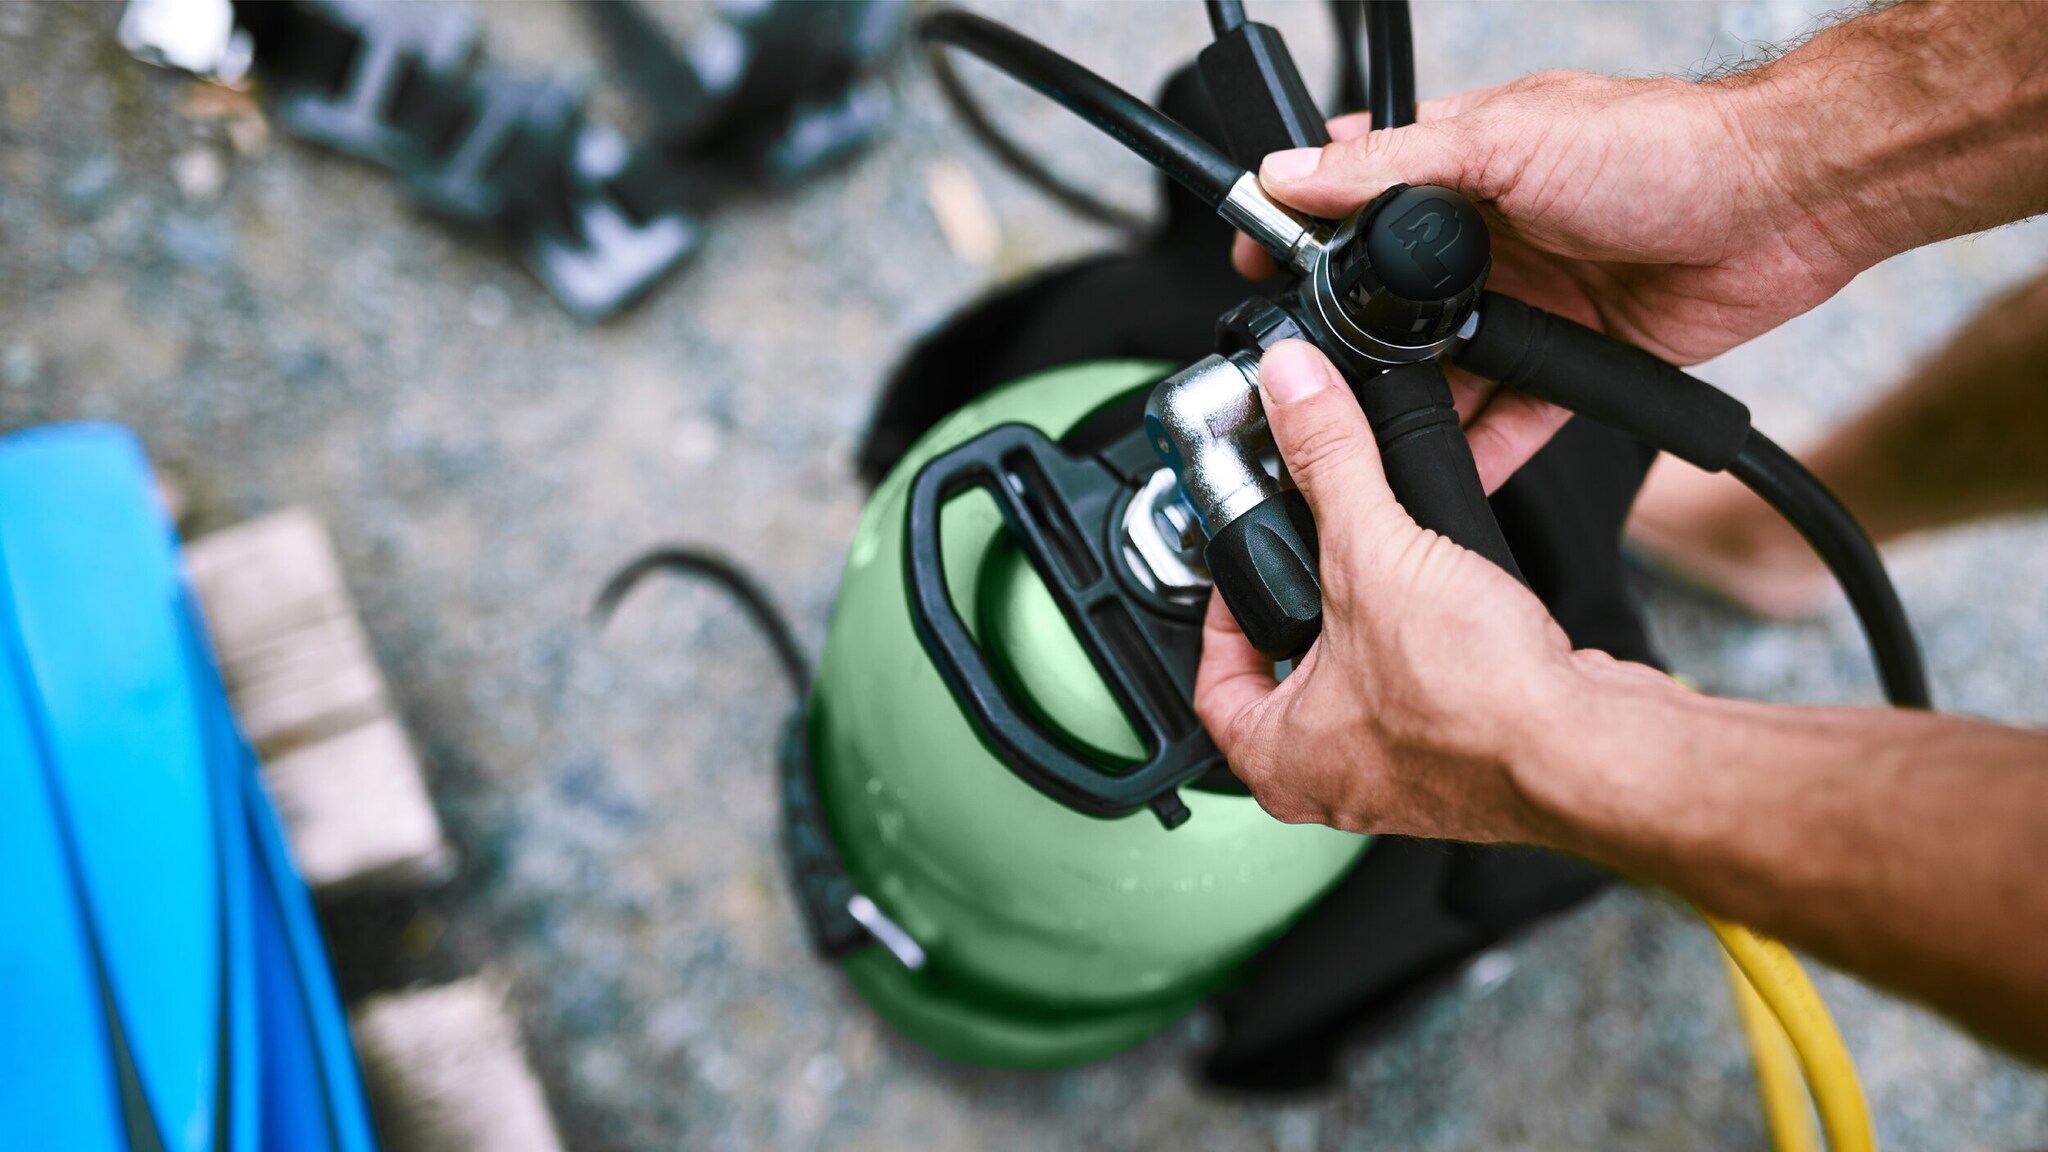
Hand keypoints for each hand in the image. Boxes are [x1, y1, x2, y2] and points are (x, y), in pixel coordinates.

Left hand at [1193, 340, 1661, 840]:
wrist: (1590, 748)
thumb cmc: (1478, 704)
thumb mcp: (1374, 554)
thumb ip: (1329, 461)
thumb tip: (1294, 391)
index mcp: (1283, 760)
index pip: (1213, 687)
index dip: (1218, 618)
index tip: (1240, 569)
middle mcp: (1338, 780)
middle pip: (1288, 680)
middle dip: (1302, 611)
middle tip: (1309, 557)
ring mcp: (1408, 776)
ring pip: (1364, 684)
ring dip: (1373, 623)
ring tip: (1382, 566)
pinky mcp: (1471, 757)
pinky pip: (1430, 689)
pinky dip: (1432, 641)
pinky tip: (1449, 599)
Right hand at [1234, 72, 1860, 489]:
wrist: (1785, 204)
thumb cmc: (1660, 146)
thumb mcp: (1506, 140)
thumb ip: (1392, 164)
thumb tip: (1291, 170)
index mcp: (1460, 168)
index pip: (1353, 203)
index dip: (1302, 241)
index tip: (1257, 277)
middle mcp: (1488, 235)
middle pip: (1391, 306)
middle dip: (1351, 348)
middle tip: (1310, 387)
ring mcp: (1530, 298)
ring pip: (1445, 370)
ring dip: (1411, 408)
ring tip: (1368, 446)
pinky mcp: (1575, 355)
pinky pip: (1513, 416)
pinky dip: (1481, 452)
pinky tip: (1449, 478)